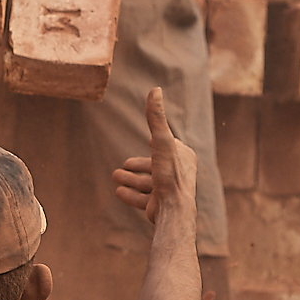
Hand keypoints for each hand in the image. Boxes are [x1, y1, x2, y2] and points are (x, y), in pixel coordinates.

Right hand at [111, 88, 196, 224]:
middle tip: (125, 163)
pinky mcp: (160, 205)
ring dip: (131, 179)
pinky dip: (130, 194)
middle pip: (155, 165)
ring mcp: (169, 191)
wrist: (173, 210)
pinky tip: (118, 191)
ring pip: (147, 183)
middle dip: (138, 164)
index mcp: (184, 157)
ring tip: (115, 176)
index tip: (151, 140)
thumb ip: (156, 117)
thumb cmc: (169, 174)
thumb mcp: (161, 141)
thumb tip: (155, 90)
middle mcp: (179, 174)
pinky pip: (143, 199)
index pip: (169, 146)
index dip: (158, 142)